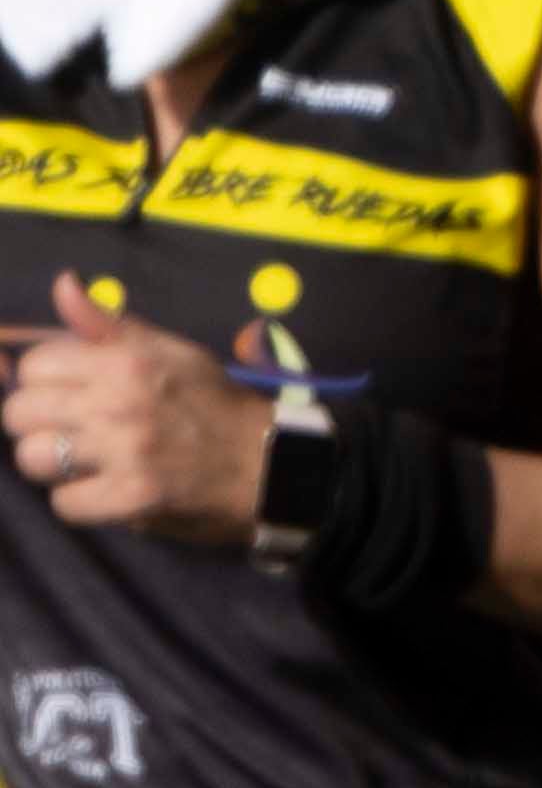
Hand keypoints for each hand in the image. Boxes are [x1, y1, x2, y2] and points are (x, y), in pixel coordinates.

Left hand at [5, 277, 273, 544]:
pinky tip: (107, 490)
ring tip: (89, 463)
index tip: (75, 395)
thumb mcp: (171, 351)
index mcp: (126, 361)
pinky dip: (81, 502)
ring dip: (55, 466)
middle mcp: (120, 403)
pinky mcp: (131, 498)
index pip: (34, 366)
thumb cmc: (214, 404)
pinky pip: (62, 504)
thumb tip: (64, 284)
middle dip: (42, 424)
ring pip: (32, 459)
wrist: (270, 463)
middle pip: (20, 414)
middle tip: (78, 432)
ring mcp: (124, 452)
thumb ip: (109, 324)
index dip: (47, 382)